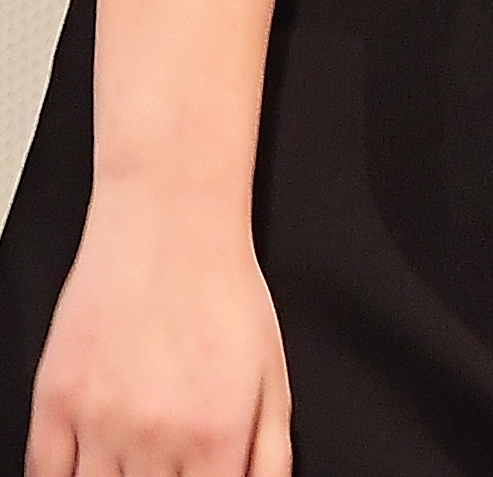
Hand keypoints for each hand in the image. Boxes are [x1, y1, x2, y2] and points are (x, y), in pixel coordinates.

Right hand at [29, 190, 290, 475]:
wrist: (170, 219)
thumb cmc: (223, 290)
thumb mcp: (270, 375)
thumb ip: (269, 457)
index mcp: (216, 436)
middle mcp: (156, 437)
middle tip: (159, 469)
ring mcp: (100, 421)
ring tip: (129, 464)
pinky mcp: (56, 399)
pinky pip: (43, 476)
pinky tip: (83, 467)